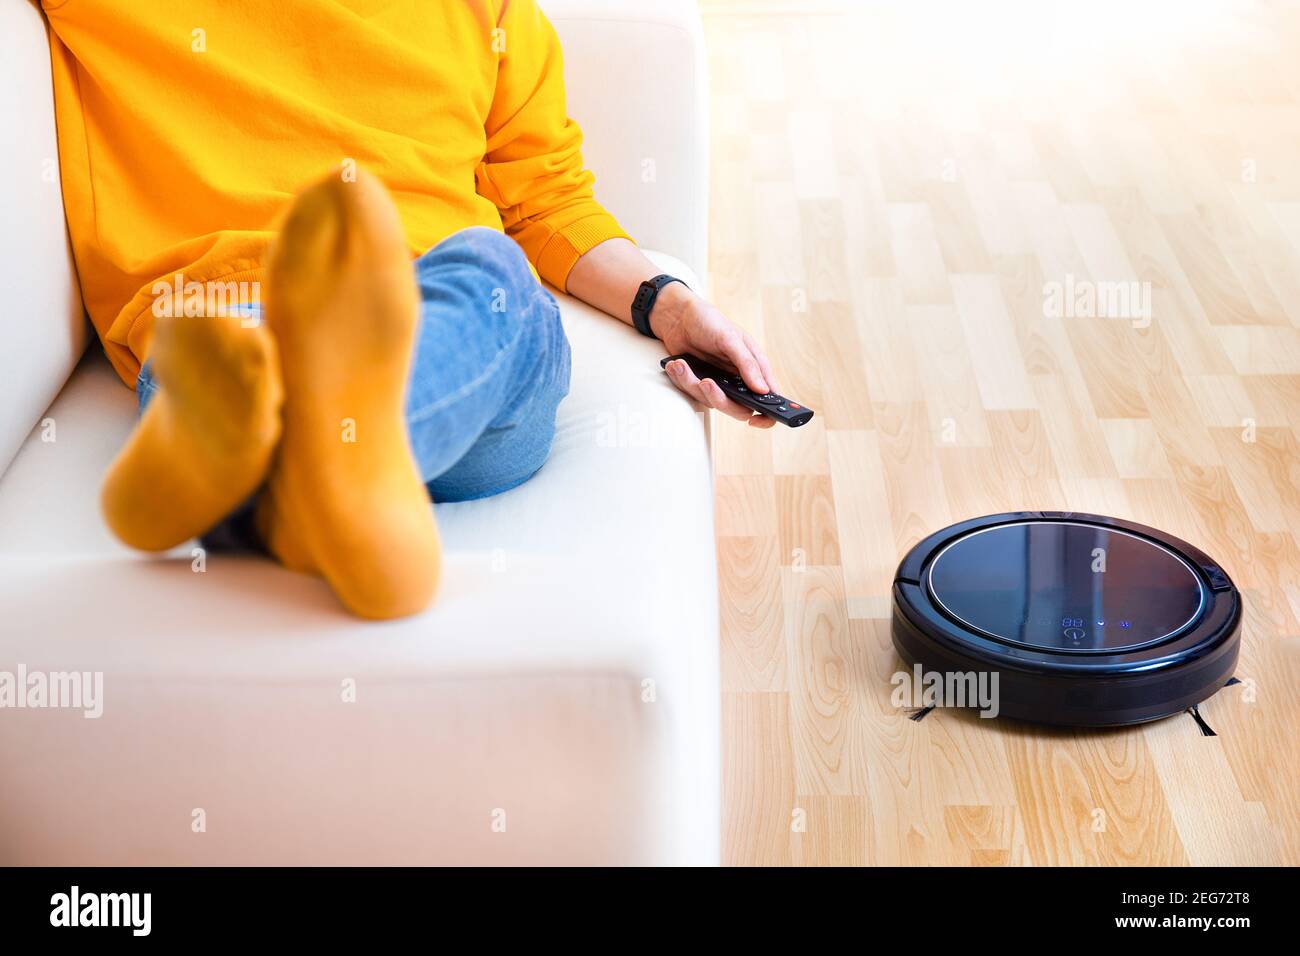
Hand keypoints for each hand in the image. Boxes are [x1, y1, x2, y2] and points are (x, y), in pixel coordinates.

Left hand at [652, 284, 779, 428]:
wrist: (679, 317)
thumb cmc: (709, 322)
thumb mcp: (731, 339)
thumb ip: (748, 364)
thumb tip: (763, 390)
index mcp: (755, 368)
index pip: (770, 399)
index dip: (766, 415)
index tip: (755, 420)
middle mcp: (739, 379)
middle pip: (737, 408)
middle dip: (718, 399)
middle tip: (706, 383)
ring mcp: (719, 384)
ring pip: (710, 401)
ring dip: (692, 383)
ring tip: (681, 364)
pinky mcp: (699, 384)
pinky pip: (692, 393)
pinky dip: (681, 378)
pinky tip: (676, 364)